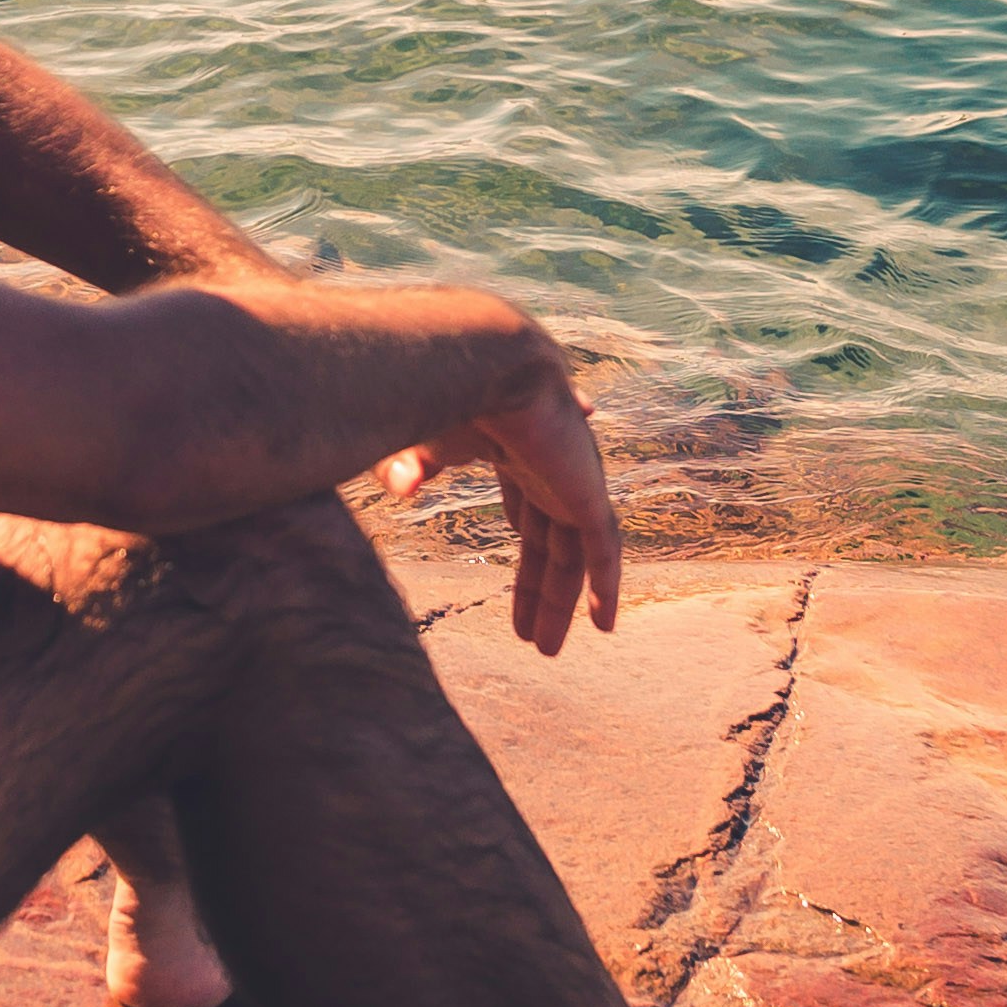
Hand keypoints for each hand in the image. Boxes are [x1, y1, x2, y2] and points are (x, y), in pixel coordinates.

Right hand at [350, 362, 623, 651]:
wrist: (481, 358)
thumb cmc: (446, 385)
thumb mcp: (418, 437)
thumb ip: (409, 464)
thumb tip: (400, 488)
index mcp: (516, 450)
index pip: (526, 510)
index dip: (525, 549)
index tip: (519, 582)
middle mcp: (550, 465)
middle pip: (550, 540)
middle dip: (540, 589)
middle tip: (532, 637)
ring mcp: (573, 477)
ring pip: (574, 553)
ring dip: (562, 602)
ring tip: (547, 648)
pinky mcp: (588, 490)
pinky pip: (604, 549)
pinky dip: (606, 585)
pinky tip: (604, 623)